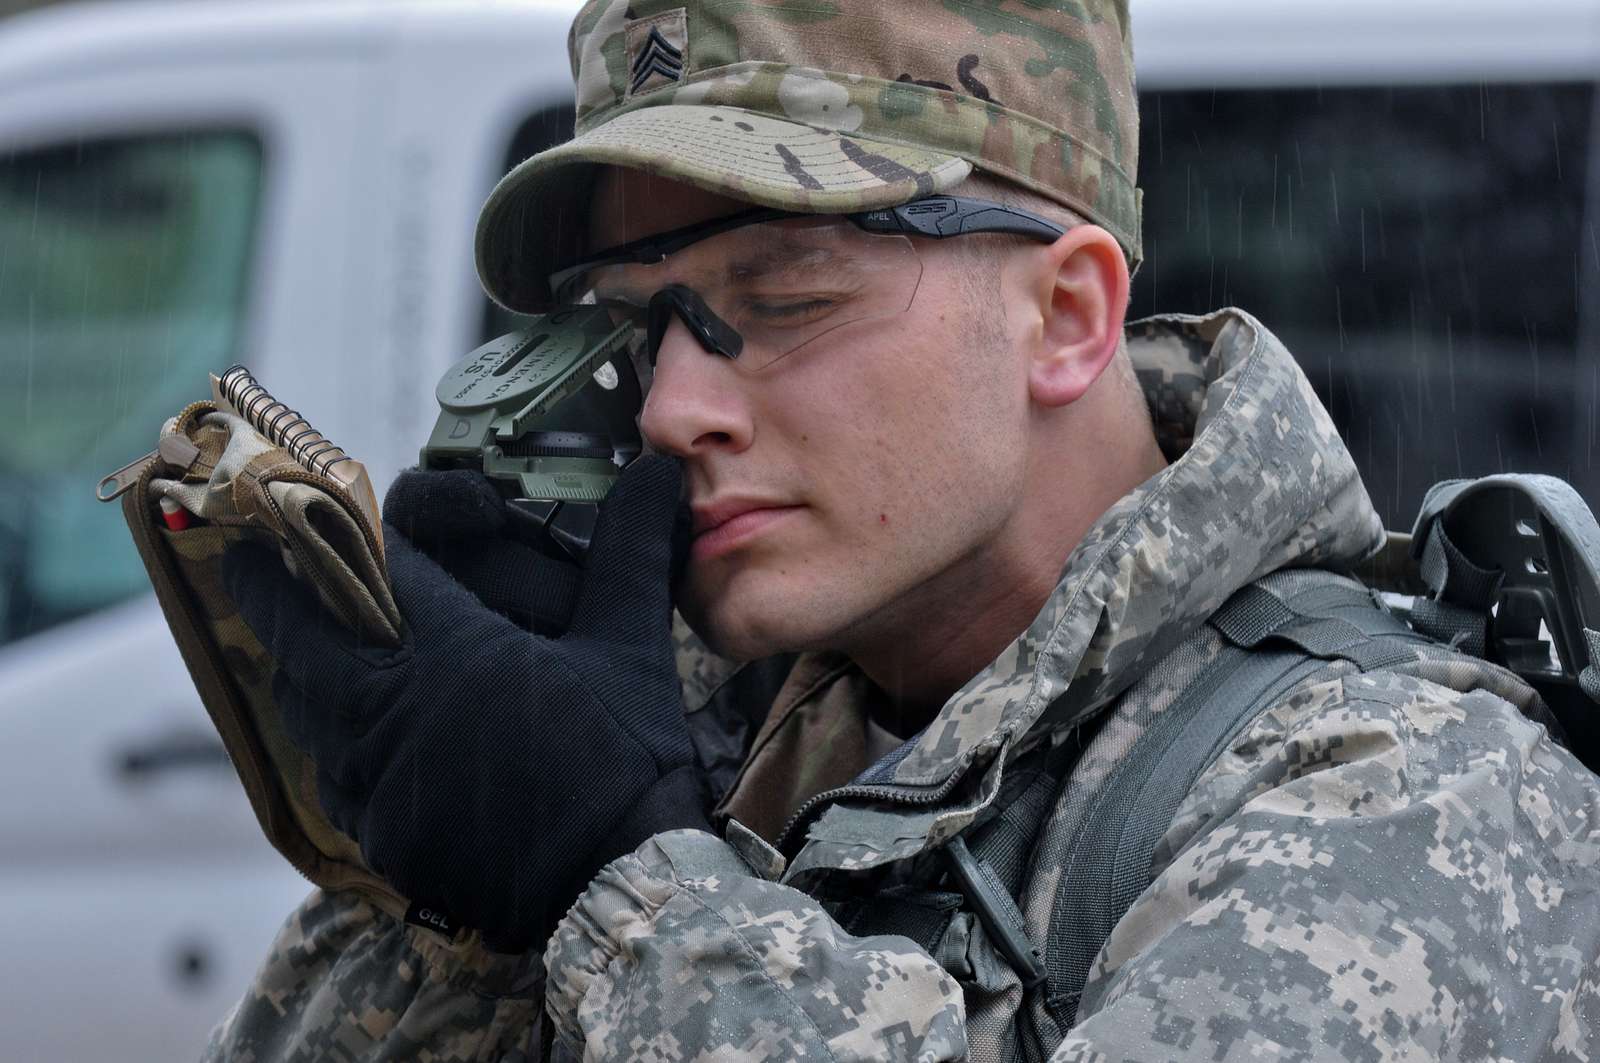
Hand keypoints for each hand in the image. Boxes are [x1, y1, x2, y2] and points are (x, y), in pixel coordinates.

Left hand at [223, 456, 703, 951]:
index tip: (314, 516)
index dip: (353, 534)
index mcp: (448, 648)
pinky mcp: (379, 833)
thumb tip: (652, 472)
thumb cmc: (623, 755)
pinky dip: (329, 747)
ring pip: (305, 708)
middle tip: (247, 563)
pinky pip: (329, 778)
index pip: (375, 568)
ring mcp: (375, 776)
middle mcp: (391, 706)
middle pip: (300, 635)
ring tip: (298, 650)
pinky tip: (346, 743)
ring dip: (299, 671)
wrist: (614, 881)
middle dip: (268, 592)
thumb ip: (628, 550)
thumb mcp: (630, 643)